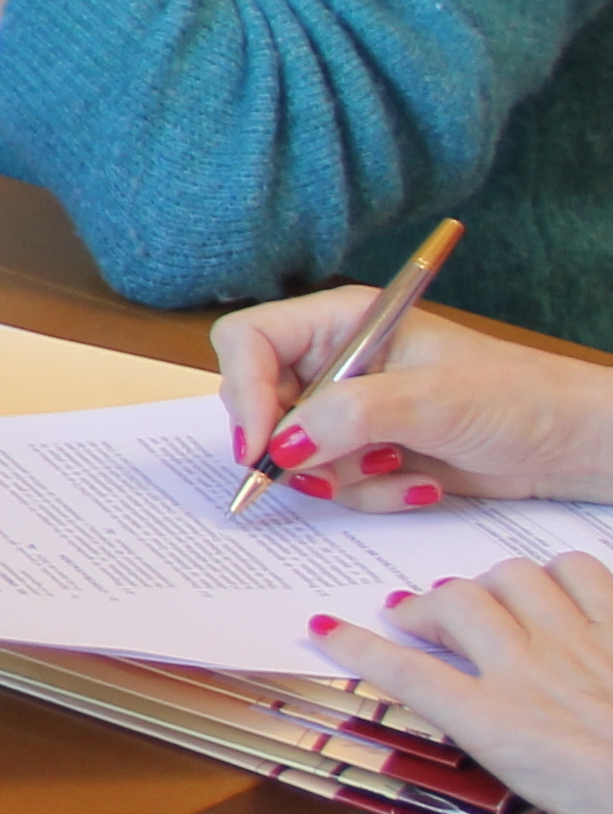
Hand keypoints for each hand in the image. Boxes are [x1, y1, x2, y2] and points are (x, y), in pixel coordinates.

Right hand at [215, 293, 612, 507]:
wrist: (570, 444)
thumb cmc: (518, 398)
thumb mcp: (431, 400)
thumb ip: (348, 417)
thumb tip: (280, 447)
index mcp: (341, 320)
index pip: (249, 341)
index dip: (243, 391)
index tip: (260, 446)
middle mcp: (335, 360)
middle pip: (260, 403)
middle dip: (295, 448)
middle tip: (328, 473)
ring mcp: (348, 409)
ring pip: (293, 453)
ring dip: (341, 477)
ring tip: (400, 471)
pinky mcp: (366, 451)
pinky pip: (331, 481)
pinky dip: (369, 493)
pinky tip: (418, 482)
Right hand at [316, 555, 612, 813]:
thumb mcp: (531, 784)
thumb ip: (493, 735)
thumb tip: (467, 705)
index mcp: (498, 726)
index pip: (404, 672)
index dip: (357, 647)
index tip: (330, 632)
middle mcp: (531, 676)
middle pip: (453, 605)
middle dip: (424, 604)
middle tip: (416, 614)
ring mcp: (581, 645)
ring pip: (512, 577)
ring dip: (491, 583)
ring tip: (491, 597)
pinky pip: (581, 572)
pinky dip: (560, 572)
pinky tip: (557, 587)